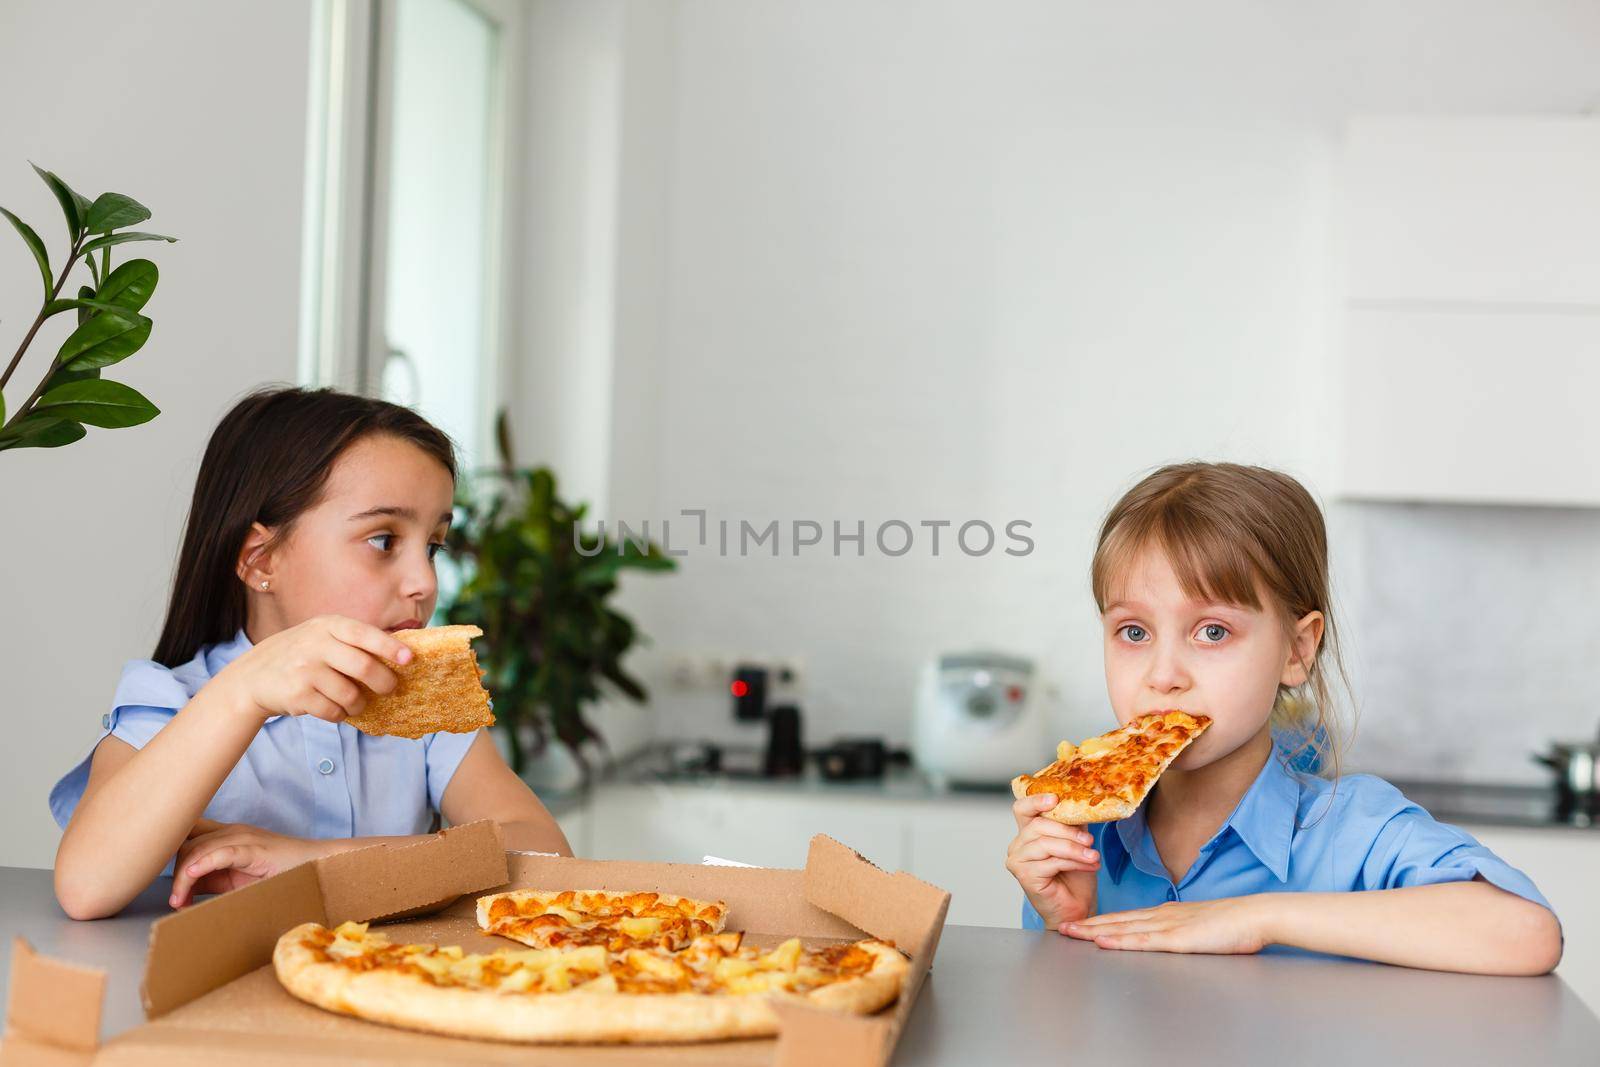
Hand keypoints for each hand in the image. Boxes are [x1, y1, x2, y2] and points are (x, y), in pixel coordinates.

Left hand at [169, 820, 333, 907]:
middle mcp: (231, 831)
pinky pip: (222, 852)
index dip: (168, 853)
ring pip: (198, 848)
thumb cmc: (280, 874)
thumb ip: (209, 880)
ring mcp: (244, 838)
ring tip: (181, 901)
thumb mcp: (235, 879)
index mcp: (225, 835)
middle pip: (186, 843)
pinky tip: (191, 878)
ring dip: (183, 877)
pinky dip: (202, 864)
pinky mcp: (256, 849)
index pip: (185, 833)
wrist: (318, 866)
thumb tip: (180, 893)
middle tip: (176, 900)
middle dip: (173, 872)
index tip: (162, 881)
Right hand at [215, 615, 410, 724]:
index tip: (409, 659)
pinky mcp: (297, 695)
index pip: (364, 634)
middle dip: (384, 682)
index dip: (389, 647)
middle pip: (363, 666)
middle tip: (390, 689)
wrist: (252, 677)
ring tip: (357, 703)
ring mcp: (304, 670)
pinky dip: (341, 714)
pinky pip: (333, 711)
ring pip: (350, 694)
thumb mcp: (321, 636)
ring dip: (360, 703)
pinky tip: (336, 709)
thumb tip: (400, 653)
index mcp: (327, 626)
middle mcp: (315, 645)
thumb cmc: (301, 655)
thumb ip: (353, 640)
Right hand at [1005, 793, 1098, 927]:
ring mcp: (1017, 861)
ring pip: (1046, 844)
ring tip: (1093, 856)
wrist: (1076, 908)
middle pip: (1038, 825)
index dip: (1036, 800)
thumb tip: (1083, 803)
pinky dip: (1074, 863)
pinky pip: (1051, 862)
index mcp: (1027, 833)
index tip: (1056, 799)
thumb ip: (1074, 824)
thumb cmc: (1074, 878)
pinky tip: (1089, 866)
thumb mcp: (1077, 843)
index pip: (1022, 808)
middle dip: (1068, 831)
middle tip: (1089, 840)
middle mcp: (1017, 845)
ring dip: (1074, 849)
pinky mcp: (1025, 876)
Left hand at [1062, 895, 1273, 953]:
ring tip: (1071, 933)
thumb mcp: (1199, 926)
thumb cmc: (1234, 924)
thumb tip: (1169, 935)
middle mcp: (1161, 917)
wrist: (1255, 915)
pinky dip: (1120, 940)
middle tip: (1062, 928)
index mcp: (1166, 914)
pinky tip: (1103, 941)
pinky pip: (1143, 940)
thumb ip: (1181, 930)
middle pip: (1117, 921)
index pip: (1126, 918)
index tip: (1080, 924)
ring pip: (1123, 929)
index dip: (1100, 922)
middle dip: (1088, 925)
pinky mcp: (1178, 939)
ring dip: (1094, 931)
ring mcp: (1168, 926)